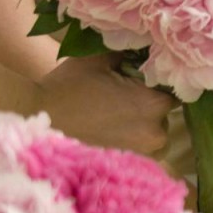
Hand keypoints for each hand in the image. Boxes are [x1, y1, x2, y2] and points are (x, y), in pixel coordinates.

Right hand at [35, 54, 175, 154]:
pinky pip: (143, 148)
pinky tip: (115, 126)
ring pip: (157, 132)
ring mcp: (144, 152)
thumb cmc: (69, 87)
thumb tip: (144, 47)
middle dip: (152, 103)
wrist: (37, 118)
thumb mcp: (101, 60)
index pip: (175, 88)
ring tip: (121, 113)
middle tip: (129, 94)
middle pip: (167, 113)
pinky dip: (134, 138)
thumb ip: (129, 54)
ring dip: (145, 123)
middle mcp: (157, 132)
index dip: (161, 81)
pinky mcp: (129, 164)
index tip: (146, 77)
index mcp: (155, 104)